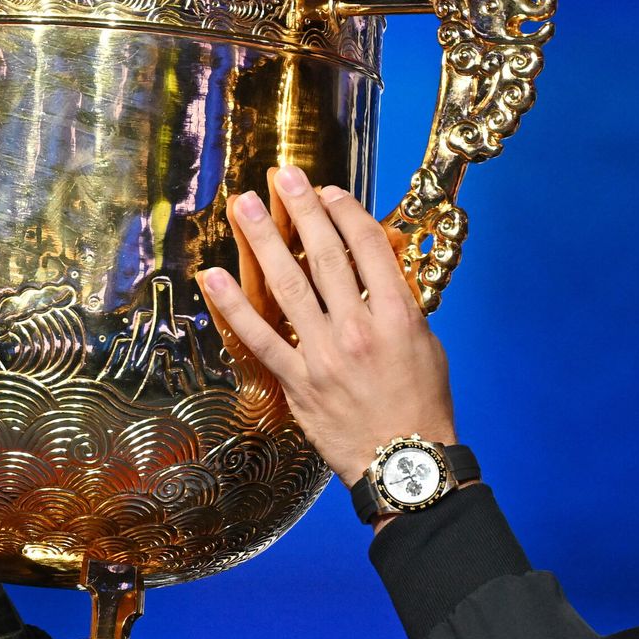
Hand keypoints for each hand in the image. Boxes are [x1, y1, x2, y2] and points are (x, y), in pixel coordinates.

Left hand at [199, 165, 456, 487]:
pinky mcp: (298, 381)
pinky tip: (212, 278)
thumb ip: (400, 305)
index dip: (345, 212)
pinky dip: (232, 306)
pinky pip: (258, 338)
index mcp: (397, 315)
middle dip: (301, 209)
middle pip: (326, 254)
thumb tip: (377, 269)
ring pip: (288, 285)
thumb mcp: (427, 345)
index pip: (367, 247)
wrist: (404, 462)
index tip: (327, 192)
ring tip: (243, 206)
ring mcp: (324, 354)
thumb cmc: (422, 405)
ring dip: (262, 240)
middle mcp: (358, 328)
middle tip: (281, 176)